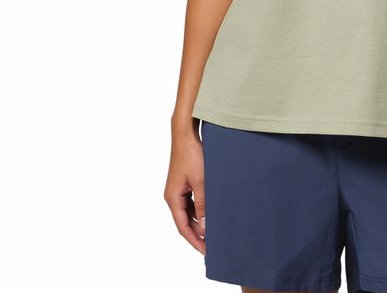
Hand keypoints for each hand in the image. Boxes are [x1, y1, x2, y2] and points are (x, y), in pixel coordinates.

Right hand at [163, 127, 206, 253]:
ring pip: (188, 212)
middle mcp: (172, 196)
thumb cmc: (192, 154)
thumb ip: (203, 205)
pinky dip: (199, 210)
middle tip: (213, 245)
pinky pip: (191, 202)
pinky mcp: (184, 182)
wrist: (186, 133)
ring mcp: (178, 189)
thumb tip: (205, 227)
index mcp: (173, 198)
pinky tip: (210, 214)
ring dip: (199, 222)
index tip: (207, 251)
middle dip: (198, 234)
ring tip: (214, 232)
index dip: (195, 241)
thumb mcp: (201, 181)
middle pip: (185, 221)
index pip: (183, 227)